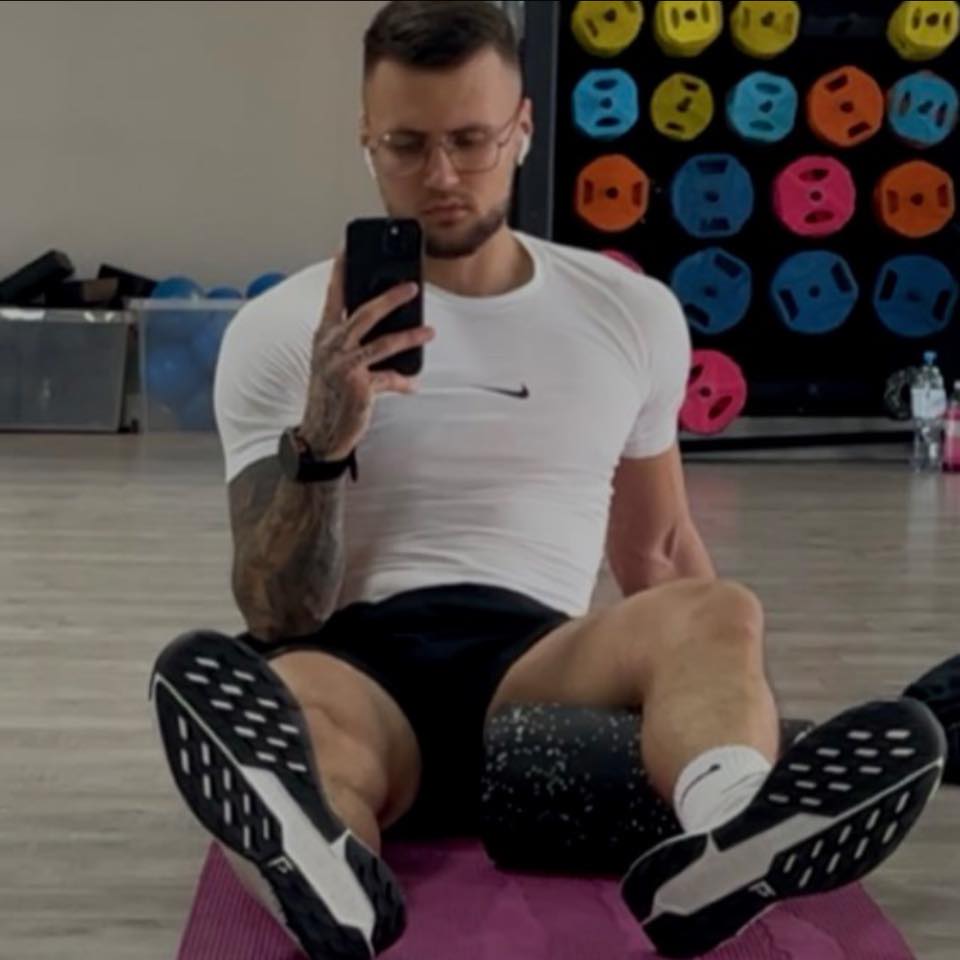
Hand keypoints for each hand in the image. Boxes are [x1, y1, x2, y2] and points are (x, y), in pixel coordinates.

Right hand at [300, 252, 433, 458]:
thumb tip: (390, 323)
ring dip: (410, 335)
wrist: (321, 432)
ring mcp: (344, 366)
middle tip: (412, 286)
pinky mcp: (359, 386)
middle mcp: (331, 347)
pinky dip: (403, 382)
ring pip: (383, 343)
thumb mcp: (334, 362)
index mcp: (323, 335)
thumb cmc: (330, 393)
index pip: (332, 296)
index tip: (346, 248)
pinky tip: (413, 384)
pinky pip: (389, 379)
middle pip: (364, 313)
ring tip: (429, 331)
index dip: (340, 272)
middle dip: (390, 297)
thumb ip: (353, 340)